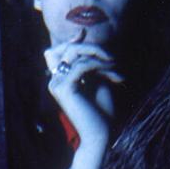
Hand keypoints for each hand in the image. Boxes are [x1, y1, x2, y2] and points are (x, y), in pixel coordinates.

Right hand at [43, 29, 123, 147]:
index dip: (69, 41)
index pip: (55, 52)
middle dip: (92, 48)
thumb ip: (92, 65)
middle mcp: (54, 80)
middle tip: (112, 58)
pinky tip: (113, 75)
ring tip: (116, 68)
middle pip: (67, 49)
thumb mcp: (98, 83)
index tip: (84, 33)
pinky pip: (81, 66)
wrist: (101, 135)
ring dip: (101, 58)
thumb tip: (90, 45)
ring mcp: (56, 84)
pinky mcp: (64, 88)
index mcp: (60, 79)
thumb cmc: (102, 112)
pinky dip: (99, 66)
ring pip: (75, 54)